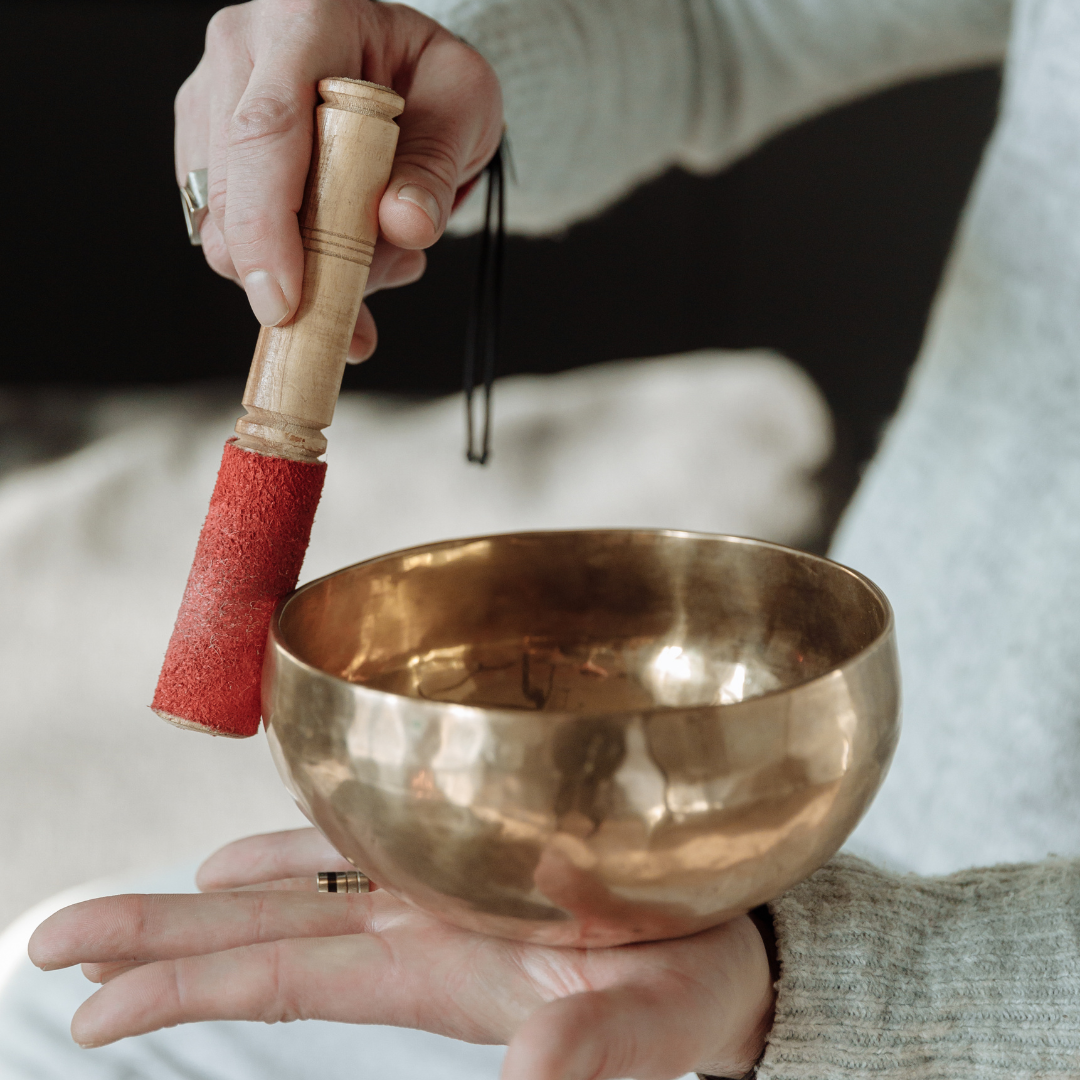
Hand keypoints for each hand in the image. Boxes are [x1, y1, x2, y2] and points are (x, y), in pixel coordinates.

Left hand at [29, 829, 775, 1079]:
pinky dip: (300, 850)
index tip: (84, 1005)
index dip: (185, 985)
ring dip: (216, 896)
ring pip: (304, 891)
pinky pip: (364, 855)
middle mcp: (420, 932)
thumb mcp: (636, 1038)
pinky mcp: (473, 864)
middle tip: (49, 940)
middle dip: (157, 938)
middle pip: (266, 933)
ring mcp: (440, 897)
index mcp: (438, 973)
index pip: (286, 977)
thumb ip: (583, 1065)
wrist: (725, 965)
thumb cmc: (684, 999)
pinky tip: (250, 853)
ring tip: (135, 904)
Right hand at [176, 0, 502, 359]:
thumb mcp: (464, 107)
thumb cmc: (428, 78)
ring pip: (223, 228)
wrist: (403, 73)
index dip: (268, 225)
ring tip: (379, 256)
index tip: (286, 301)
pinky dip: (292, 273)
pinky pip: (230, 240)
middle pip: (232, 192)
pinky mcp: (206, 154)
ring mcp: (213, 104)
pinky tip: (346, 259)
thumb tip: (404, 225)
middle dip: (288, 273)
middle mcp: (242, 54)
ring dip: (303, 275)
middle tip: (358, 311)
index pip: (267, 130)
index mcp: (304, 22)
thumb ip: (435, 167)